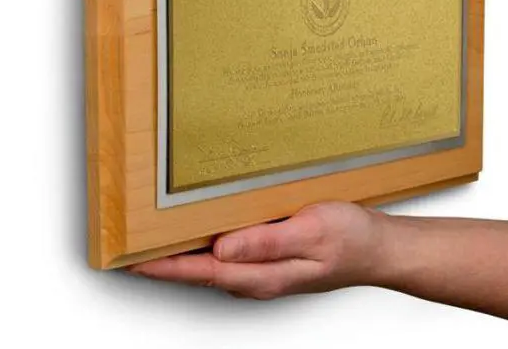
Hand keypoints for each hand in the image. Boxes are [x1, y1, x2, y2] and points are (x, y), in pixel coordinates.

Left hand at [129, 202, 392, 299]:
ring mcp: (264, 270)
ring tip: (158, 236)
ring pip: (213, 263)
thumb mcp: (311, 234)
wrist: (376, 248)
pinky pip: (230, 254)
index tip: (130, 259)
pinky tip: (205, 229)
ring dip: (184, 253)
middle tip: (132, 243)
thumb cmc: (350, 240)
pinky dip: (208, 245)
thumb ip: (266, 243)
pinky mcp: (271, 259)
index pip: (201, 271)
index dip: (163, 266)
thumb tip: (222, 249)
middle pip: (200, 271)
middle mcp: (257, 277)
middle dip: (165, 260)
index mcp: (262, 275)